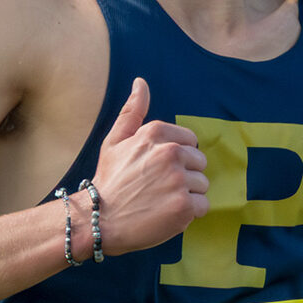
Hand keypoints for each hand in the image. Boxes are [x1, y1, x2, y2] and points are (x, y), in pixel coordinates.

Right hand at [93, 77, 208, 254]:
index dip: (177, 157)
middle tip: (160, 187)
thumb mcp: (115, 140)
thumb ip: (132, 111)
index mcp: (155, 133)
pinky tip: (168, 213)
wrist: (99, 220)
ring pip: (202, 184)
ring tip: (162, 200)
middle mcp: (169, 153)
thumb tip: (141, 82)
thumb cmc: (109, 179)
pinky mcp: (184, 206)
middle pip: (199, 162)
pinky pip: (203, 205)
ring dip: (188, 194)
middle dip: (185, 174)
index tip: (158, 169)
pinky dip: (189, 213)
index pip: (190, 141)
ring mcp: (178, 180)